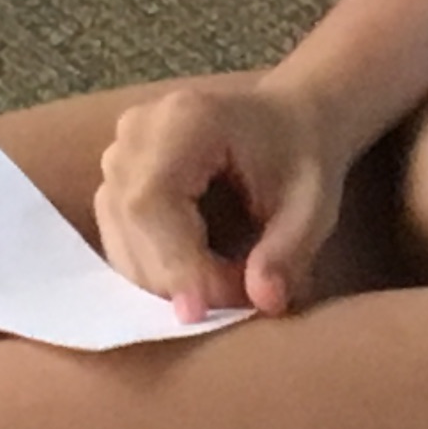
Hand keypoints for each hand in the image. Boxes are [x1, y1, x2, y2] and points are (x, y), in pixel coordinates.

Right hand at [91, 72, 355, 321]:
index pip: (152, 200)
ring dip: (165, 278)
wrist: (288, 119)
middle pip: (129, 220)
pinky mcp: (115, 175)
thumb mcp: (312, 204)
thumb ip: (288, 251)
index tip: (215, 308)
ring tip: (227, 282)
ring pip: (118, 234)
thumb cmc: (302, 155)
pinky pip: (118, 235)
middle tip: (237, 298)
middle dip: (176, 277)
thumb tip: (262, 301)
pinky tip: (199, 271)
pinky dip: (154, 267)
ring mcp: (119, 150)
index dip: (173, 261)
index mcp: (186, 119)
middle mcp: (138, 129)